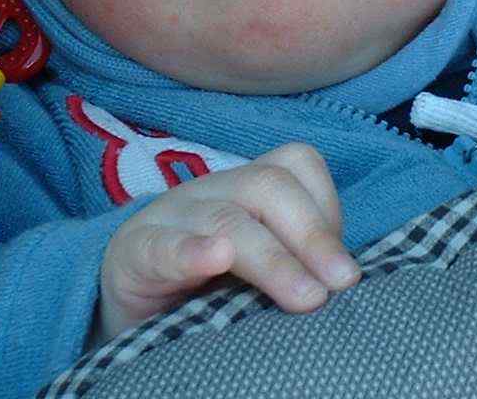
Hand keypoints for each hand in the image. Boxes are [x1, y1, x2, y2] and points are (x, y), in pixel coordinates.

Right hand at [96, 142, 361, 345]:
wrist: (127, 312)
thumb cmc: (205, 292)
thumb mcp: (257, 273)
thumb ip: (297, 265)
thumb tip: (349, 284)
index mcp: (244, 189)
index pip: (296, 165)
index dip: (327, 208)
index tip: (343, 270)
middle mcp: (210, 192)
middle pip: (267, 186)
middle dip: (312, 234)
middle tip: (340, 284)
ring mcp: (169, 218)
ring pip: (226, 219)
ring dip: (272, 259)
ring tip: (304, 297)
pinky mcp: (133, 253)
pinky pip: (162, 246)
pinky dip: (192, 252)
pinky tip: (214, 261)